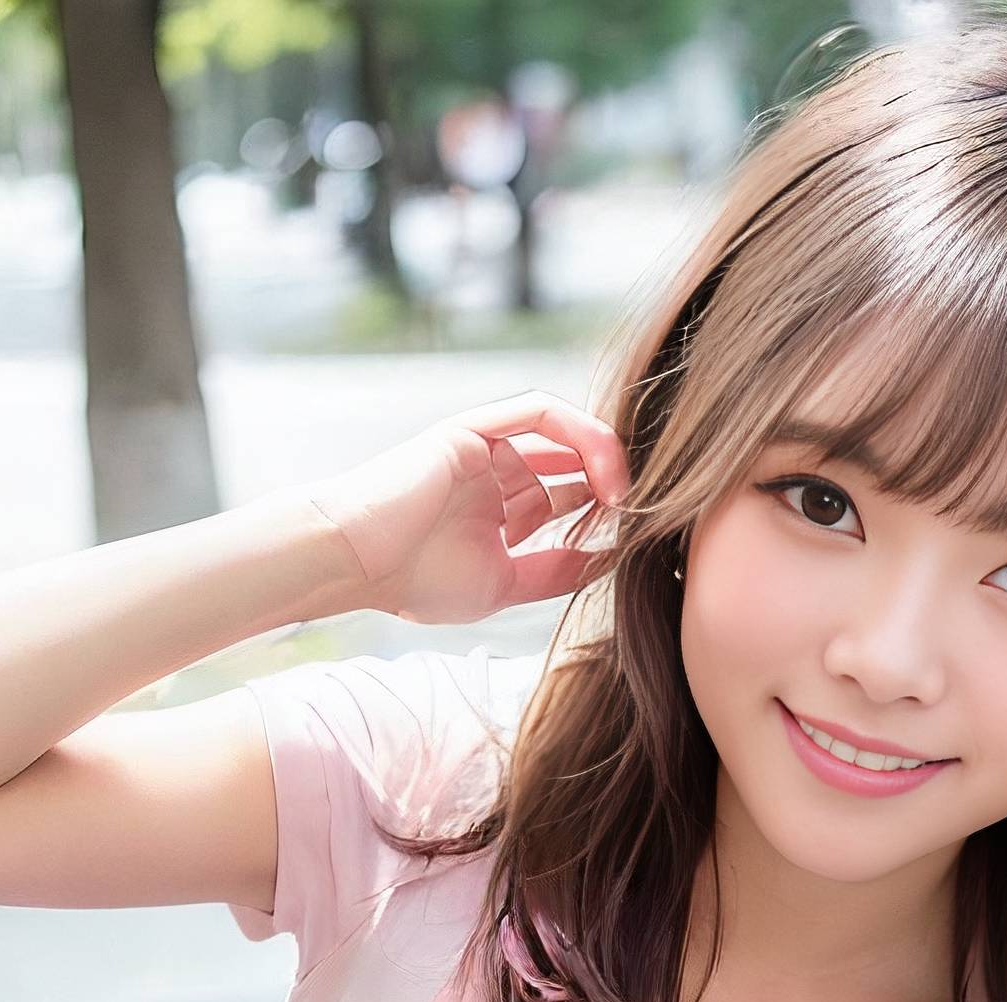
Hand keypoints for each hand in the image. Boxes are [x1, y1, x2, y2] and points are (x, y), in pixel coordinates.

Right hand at [303, 388, 630, 623]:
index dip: (608, 515)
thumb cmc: (415, 581)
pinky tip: (606, 472)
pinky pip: (541, 412)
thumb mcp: (504, 584)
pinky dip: (581, 433)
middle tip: (651, 510)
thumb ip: (556, 570)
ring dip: (607, 460)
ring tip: (632, 496)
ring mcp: (487, 448)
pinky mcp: (476, 427)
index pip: (570, 499)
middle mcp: (498, 474)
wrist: (356, 561)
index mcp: (502, 512)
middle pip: (574, 463)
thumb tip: (612, 560)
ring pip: (566, 435)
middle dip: (616, 483)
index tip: (641, 539)